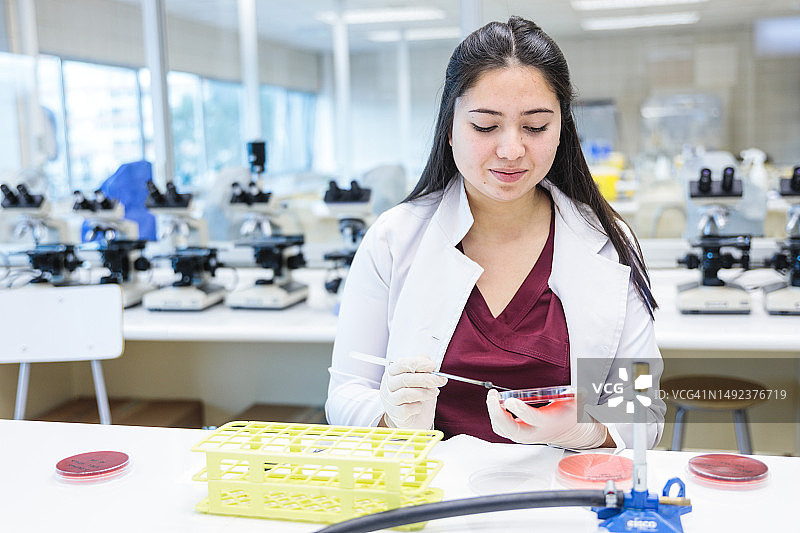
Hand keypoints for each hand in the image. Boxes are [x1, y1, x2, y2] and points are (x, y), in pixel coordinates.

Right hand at [379, 356, 447, 428]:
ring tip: (434, 393)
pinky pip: (405, 409)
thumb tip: (428, 361)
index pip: (402, 364)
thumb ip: (423, 366)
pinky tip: (420, 406)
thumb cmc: (419, 394)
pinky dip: (417, 407)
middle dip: (427, 379)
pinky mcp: (394, 414)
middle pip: (405, 379)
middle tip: (441, 381)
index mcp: (393, 372)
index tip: (433, 366)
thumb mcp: (422, 377)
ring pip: (405, 394)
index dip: (419, 364)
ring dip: (424, 393)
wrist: (417, 417)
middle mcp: (388, 385)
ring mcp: (389, 400)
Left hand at [486, 389, 606, 447]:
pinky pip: (500, 428)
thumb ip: (576, 395)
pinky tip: (495, 404)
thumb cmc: (568, 414)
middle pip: (510, 429)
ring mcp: (523, 435)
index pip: (532, 419)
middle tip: (493, 396)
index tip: (510, 400)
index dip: (520, 410)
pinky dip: (495, 417)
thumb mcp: (577, 402)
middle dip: (497, 413)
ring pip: (502, 429)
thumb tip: (573, 391)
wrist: (567, 430)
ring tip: (492, 398)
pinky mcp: (516, 433)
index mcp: (547, 423)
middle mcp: (533, 432)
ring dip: (493, 414)